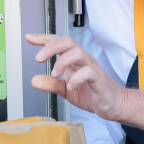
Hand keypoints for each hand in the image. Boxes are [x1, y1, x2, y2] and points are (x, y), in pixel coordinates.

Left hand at [26, 33, 143, 132]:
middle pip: (68, 42)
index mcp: (75, 60)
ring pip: (78, 53)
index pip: (59, 43)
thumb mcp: (67, 91)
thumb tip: (34, 80)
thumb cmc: (92, 94)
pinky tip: (70, 87)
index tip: (29, 38)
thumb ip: (51, 85)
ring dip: (62, 62)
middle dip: (50, 47)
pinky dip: (76, 78)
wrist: (113, 105)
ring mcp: (92, 68)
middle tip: (38, 58)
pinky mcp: (99, 80)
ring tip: (55, 74)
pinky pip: (89, 72)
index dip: (44, 39)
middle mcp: (83, 60)